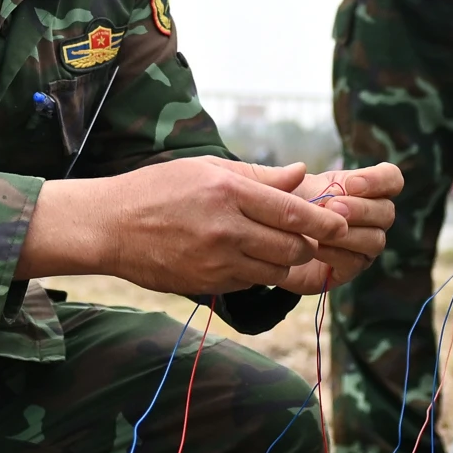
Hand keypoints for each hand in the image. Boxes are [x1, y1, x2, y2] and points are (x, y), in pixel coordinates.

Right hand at [25, 157, 350, 294]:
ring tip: (290, 250)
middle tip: (315, 237)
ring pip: (276, 270)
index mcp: (228, 192)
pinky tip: (255, 260)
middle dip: (309, 244)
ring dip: (290, 262)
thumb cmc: (158, 189)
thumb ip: (258, 175)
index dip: (322, 220)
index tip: (342, 222)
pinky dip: (262, 273)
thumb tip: (301, 173)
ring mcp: (216, 261)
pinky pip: (251, 282)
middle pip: (291, 246)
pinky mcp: (208, 284)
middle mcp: (225, 229)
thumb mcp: (207, 168)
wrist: (110, 227)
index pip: (291, 212)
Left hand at [277, 162, 400, 294]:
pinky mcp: (348, 269)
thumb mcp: (282, 186)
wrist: (268, 243)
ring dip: (351, 233)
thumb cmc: (281, 209)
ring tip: (323, 229)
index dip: (379, 180)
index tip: (351, 184)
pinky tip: (315, 247)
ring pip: (376, 240)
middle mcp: (369, 218)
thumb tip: (299, 168)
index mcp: (361, 189)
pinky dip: (336, 253)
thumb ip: (287, 177)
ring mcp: (361, 245)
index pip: (391, 179)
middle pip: (387, 212)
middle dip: (362, 209)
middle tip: (333, 207)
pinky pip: (355, 262)